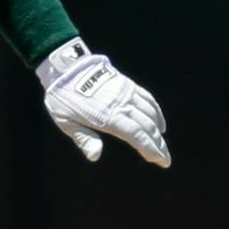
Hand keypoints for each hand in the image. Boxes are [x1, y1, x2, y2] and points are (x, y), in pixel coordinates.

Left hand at [38, 42, 169, 166]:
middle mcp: (122, 104)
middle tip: (166, 160)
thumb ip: (83, 138)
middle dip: (159, 144)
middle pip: (148, 127)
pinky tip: (159, 124)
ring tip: (162, 145)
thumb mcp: (65, 121)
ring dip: (158, 131)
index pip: (136, 135)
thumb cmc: (62, 98)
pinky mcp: (127, 84)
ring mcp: (127, 93)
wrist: (65, 67)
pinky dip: (156, 113)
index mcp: (108, 116)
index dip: (151, 149)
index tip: (161, 161)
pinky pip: (148, 99)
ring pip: (150, 114)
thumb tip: (95, 156)